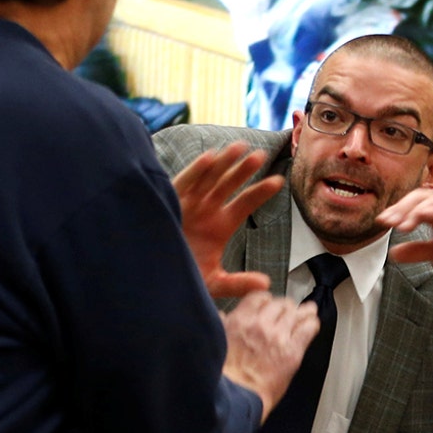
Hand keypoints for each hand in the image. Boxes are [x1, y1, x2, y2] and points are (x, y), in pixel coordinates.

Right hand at [172, 142, 285, 297]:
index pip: (245, 204)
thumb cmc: (183, 278)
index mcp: (221, 226)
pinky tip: (210, 158)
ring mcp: (189, 204)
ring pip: (209, 178)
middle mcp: (206, 210)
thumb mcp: (214, 283)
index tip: (278, 181)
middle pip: (229, 185)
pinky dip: (195, 171)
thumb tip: (266, 285)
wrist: (153, 281)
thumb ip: (238, 283)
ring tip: (240, 147)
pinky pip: (183, 183)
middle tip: (261, 155)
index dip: (260, 192)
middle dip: (243, 170)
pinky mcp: (170, 203)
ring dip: (223, 162)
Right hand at [221, 291, 321, 421]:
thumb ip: (222, 326)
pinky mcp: (293, 352)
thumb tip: (221, 317)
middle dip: (284, 307)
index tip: (268, 303)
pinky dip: (312, 323)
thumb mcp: (216, 342)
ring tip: (307, 311)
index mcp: (240, 320)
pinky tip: (312, 324)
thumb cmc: (223, 378)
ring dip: (302, 312)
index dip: (266, 299)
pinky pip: (308, 330)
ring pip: (296, 313)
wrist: (235, 398)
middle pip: (280, 304)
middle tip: (287, 311)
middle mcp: (261, 325)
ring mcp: (279, 337)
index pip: (259, 297)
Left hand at [376, 189, 432, 268]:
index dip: (396, 211)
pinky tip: (423, 218)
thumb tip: (394, 254)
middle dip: (400, 208)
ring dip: (413, 209)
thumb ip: (419, 251)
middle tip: (385, 222)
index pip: (413, 205)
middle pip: (418, 196)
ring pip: (431, 199)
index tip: (381, 222)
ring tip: (400, 224)